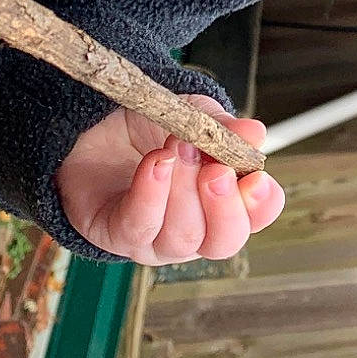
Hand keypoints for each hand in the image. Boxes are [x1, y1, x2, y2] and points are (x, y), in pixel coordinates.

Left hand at [56, 96, 282, 263]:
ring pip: (181, 238)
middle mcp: (193, 231)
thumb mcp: (195, 115)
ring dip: (182, 191)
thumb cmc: (151, 125)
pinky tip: (155, 163)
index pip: (255, 218)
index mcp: (221, 204)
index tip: (256, 179)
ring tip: (176, 146)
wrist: (95, 122)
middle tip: (215, 169)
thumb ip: (223, 127)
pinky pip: (137, 228)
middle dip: (223, 207)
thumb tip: (255, 134)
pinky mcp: (114, 235)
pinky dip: (150, 195)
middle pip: (223, 242)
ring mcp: (153, 240)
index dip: (261, 205)